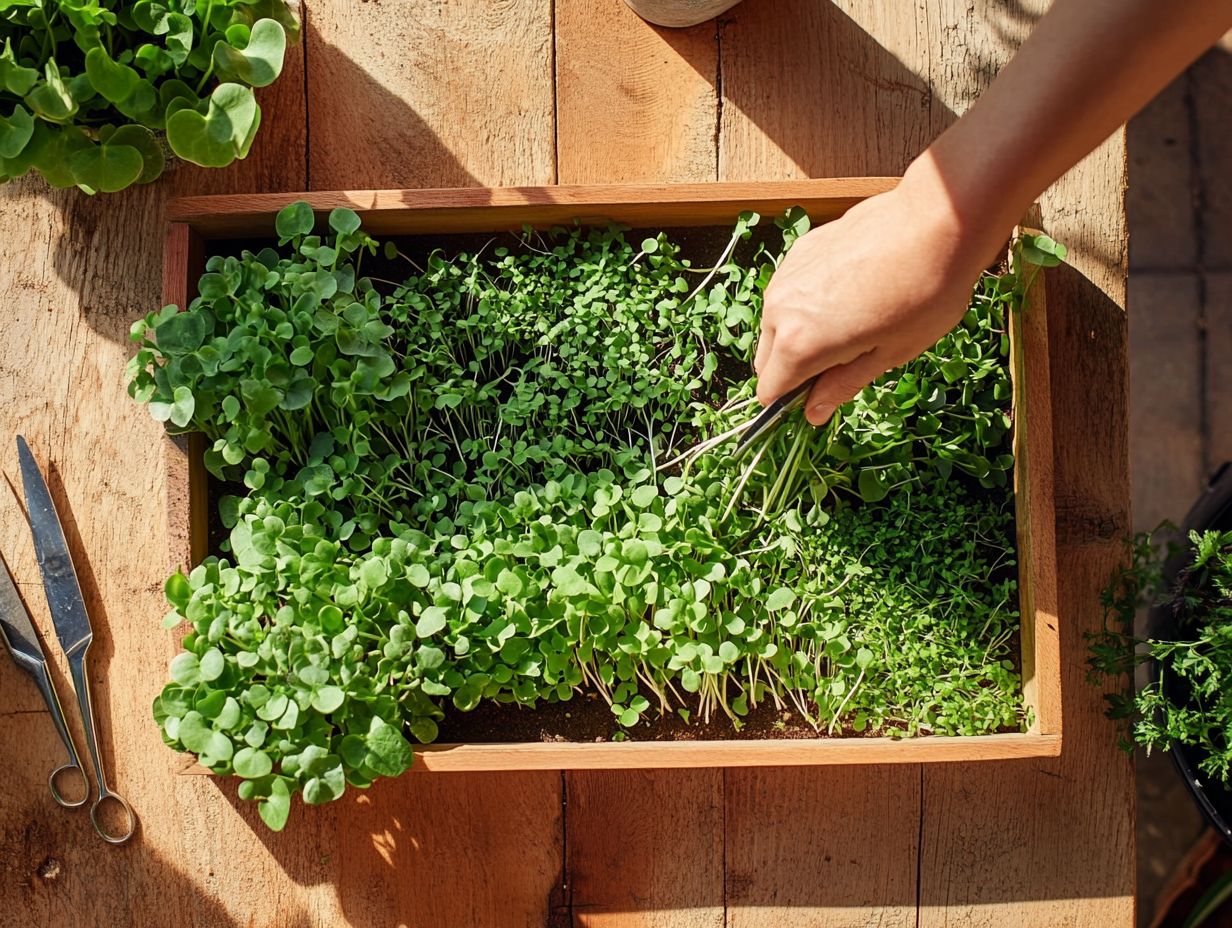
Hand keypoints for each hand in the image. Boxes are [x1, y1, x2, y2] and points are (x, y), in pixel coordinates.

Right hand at [754, 173, 994, 425]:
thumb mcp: (889, 354)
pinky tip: (852, 290)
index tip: (818, 398)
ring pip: (775, 322)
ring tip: (852, 321)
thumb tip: (813, 413)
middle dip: (793, 368)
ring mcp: (787, 276)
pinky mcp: (800, 250)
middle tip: (843, 362)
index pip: (769, 390)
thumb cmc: (924, 294)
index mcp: (798, 344)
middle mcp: (779, 309)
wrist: (937, 221)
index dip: (790, 402)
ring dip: (799, 332)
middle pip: (766, 358)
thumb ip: (842, 386)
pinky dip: (808, 301)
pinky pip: (790, 290)